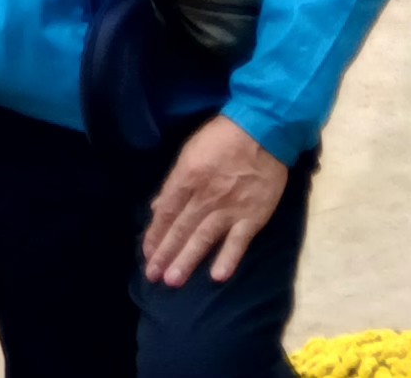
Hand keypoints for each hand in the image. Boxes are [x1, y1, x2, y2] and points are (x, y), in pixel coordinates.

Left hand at [141, 115, 286, 285]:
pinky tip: (217, 276)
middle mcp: (205, 196)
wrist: (263, 130)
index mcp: (187, 177)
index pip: (167, 211)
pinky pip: (239, 241)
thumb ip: (175, 183)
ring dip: (187, 260)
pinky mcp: (253, 216)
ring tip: (173, 280)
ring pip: (203, 238)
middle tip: (153, 276)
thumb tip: (158, 207)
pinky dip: (228, 258)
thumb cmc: (222, 138)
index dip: (155, 234)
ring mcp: (230, 208)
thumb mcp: (190, 152)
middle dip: (165, 253)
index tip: (147, 254)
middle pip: (181, 228)